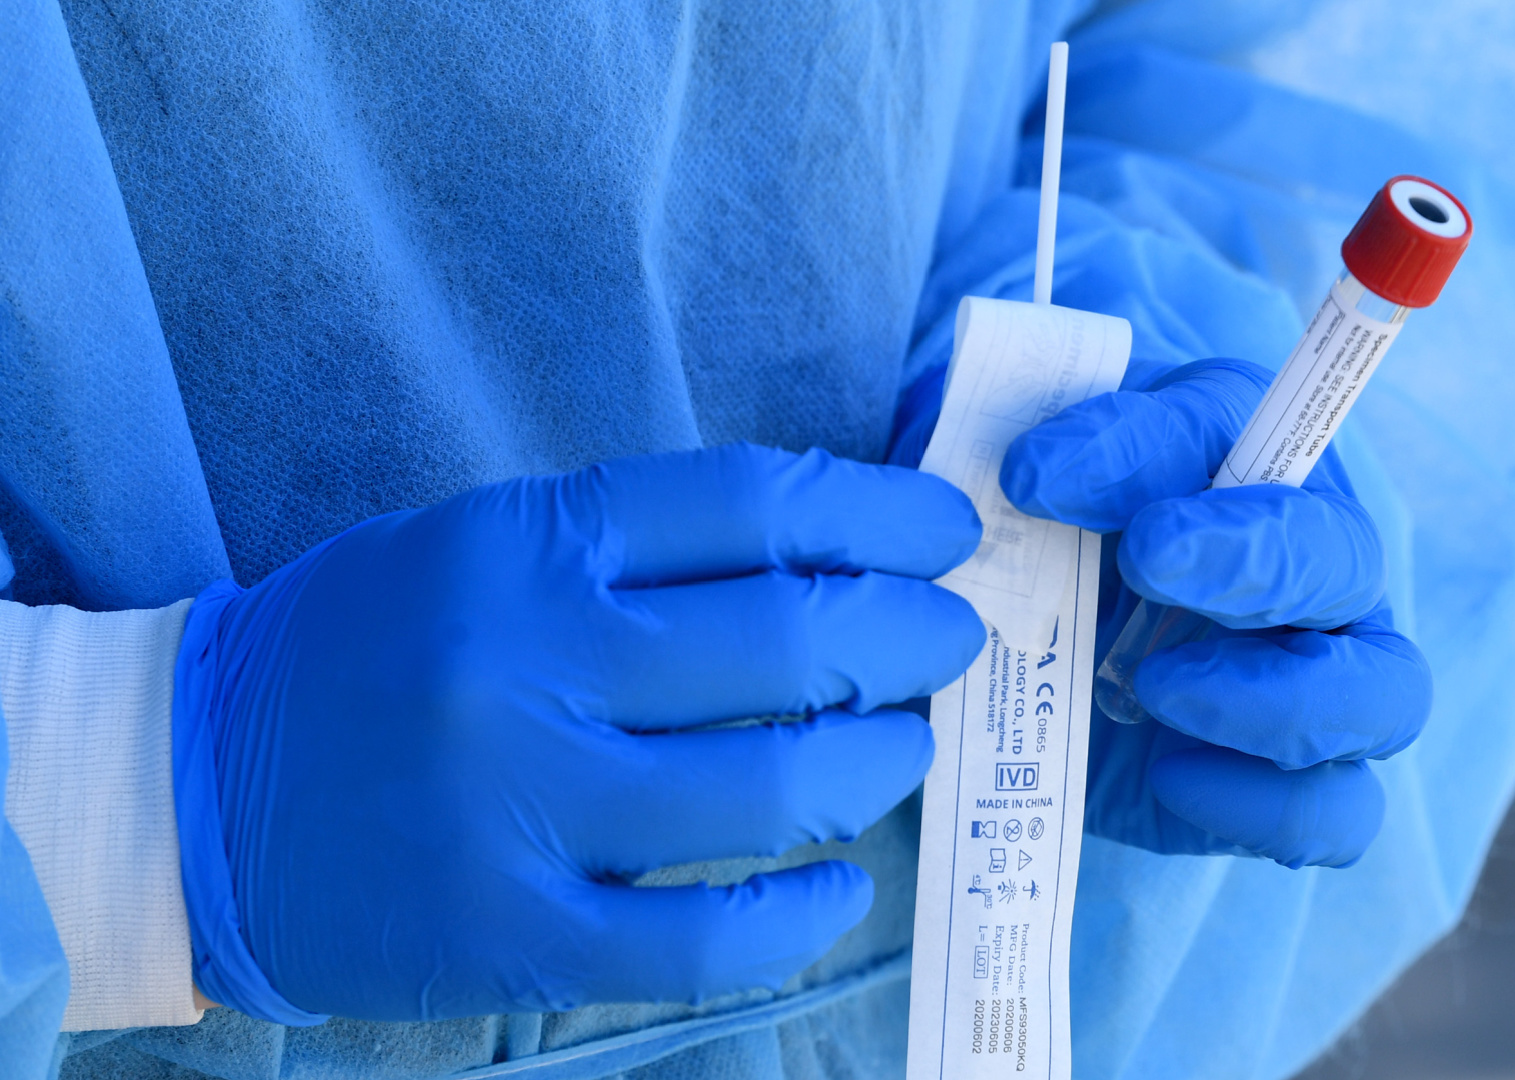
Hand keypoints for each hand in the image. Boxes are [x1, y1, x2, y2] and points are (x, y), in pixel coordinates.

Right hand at [172, 444, 984, 1021]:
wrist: (193, 791)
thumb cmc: (367, 648)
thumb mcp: (485, 546)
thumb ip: (642, 548)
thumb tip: (834, 558)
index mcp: (525, 545)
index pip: (757, 503)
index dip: (883, 513)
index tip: (948, 530)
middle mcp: (528, 665)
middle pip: (789, 637)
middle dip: (912, 634)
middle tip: (956, 639)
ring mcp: (521, 809)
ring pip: (770, 788)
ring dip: (876, 762)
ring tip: (905, 744)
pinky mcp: (513, 937)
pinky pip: (702, 941)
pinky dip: (800, 918)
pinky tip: (840, 888)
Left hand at [999, 358, 1430, 867]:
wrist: (1005, 658)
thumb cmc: (1028, 535)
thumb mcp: (1024, 472)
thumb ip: (1044, 457)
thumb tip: (1040, 472)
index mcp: (1248, 460)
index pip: (1258, 437)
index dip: (1173, 465)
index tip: (1078, 495)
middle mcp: (1309, 566)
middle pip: (1349, 560)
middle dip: (1257, 564)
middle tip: (1149, 564)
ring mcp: (1314, 682)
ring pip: (1387, 693)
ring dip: (1284, 697)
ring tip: (1159, 689)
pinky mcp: (1283, 787)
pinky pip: (1340, 814)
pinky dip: (1269, 809)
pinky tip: (1168, 778)